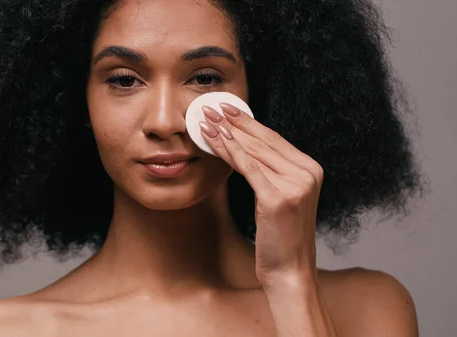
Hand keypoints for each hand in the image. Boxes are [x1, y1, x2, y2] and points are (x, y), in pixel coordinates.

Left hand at [199, 103, 323, 287]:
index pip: (273, 139)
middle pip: (263, 141)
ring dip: (226, 133)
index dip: (248, 122)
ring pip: (253, 151)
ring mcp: (295, 184)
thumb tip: (243, 147)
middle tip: (211, 107)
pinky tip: (214, 140)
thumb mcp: (280, 198)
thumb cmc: (280, 237)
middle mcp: (307, 172)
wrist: (290, 271)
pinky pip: (247, 168)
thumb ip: (272, 172)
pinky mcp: (278, 197)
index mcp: (311, 169)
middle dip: (234, 122)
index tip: (228, 109)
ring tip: (206, 121)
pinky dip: (229, 151)